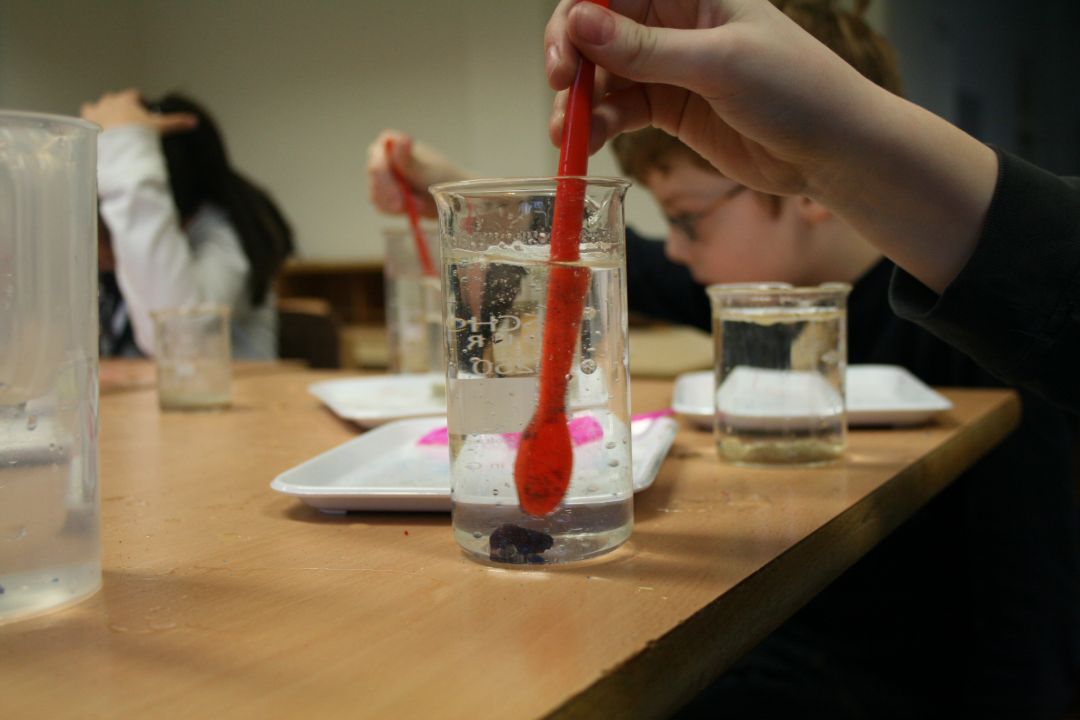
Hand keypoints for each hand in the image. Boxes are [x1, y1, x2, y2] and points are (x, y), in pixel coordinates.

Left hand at [80, 89, 197, 134]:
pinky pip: (83, 123)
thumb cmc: (138, 134)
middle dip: (119, 107)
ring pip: (94, 108)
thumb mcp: (160, 128)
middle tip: (127, 122)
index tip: (143, 110)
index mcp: (126, 100)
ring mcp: (94, 113)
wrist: (117, 149)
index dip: (139, 101)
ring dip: (100, 114)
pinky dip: (88, 127)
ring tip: (108, 129)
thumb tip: (194, 121)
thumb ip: (175, 123)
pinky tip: (95, 137)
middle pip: (113, 99)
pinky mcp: (84, 126)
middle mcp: (108, 102)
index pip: (133, 94)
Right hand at [366, 129, 470, 217]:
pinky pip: (382, 206)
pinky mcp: (383, 196)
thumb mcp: (425, 170)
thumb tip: (399, 139)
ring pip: (376, 194)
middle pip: (375, 177)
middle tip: (405, 204)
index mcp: (390, 142)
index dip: (383, 171)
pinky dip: (397, 211)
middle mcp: (382, 158)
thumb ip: (408, 160)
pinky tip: (413, 209)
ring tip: (420, 204)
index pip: (378, 155)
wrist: (452, 196)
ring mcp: (381, 178)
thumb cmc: (442, 177)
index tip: (397, 185)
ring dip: (397, 204)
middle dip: (391, 192)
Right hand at [544, 0, 880, 196]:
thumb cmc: (797, 89)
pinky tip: (587, 143)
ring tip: (566, 135)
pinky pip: (618, 109)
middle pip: (596, 29)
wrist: (833, 150)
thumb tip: (579, 23)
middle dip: (569, 58)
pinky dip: (598, 125)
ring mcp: (668, 65)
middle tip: (557, 91)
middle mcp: (673, 22)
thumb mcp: (720, 63)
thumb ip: (647, 49)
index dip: (577, 13)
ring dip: (577, 102)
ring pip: (602, 74)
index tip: (563, 51)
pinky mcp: (669, 107)